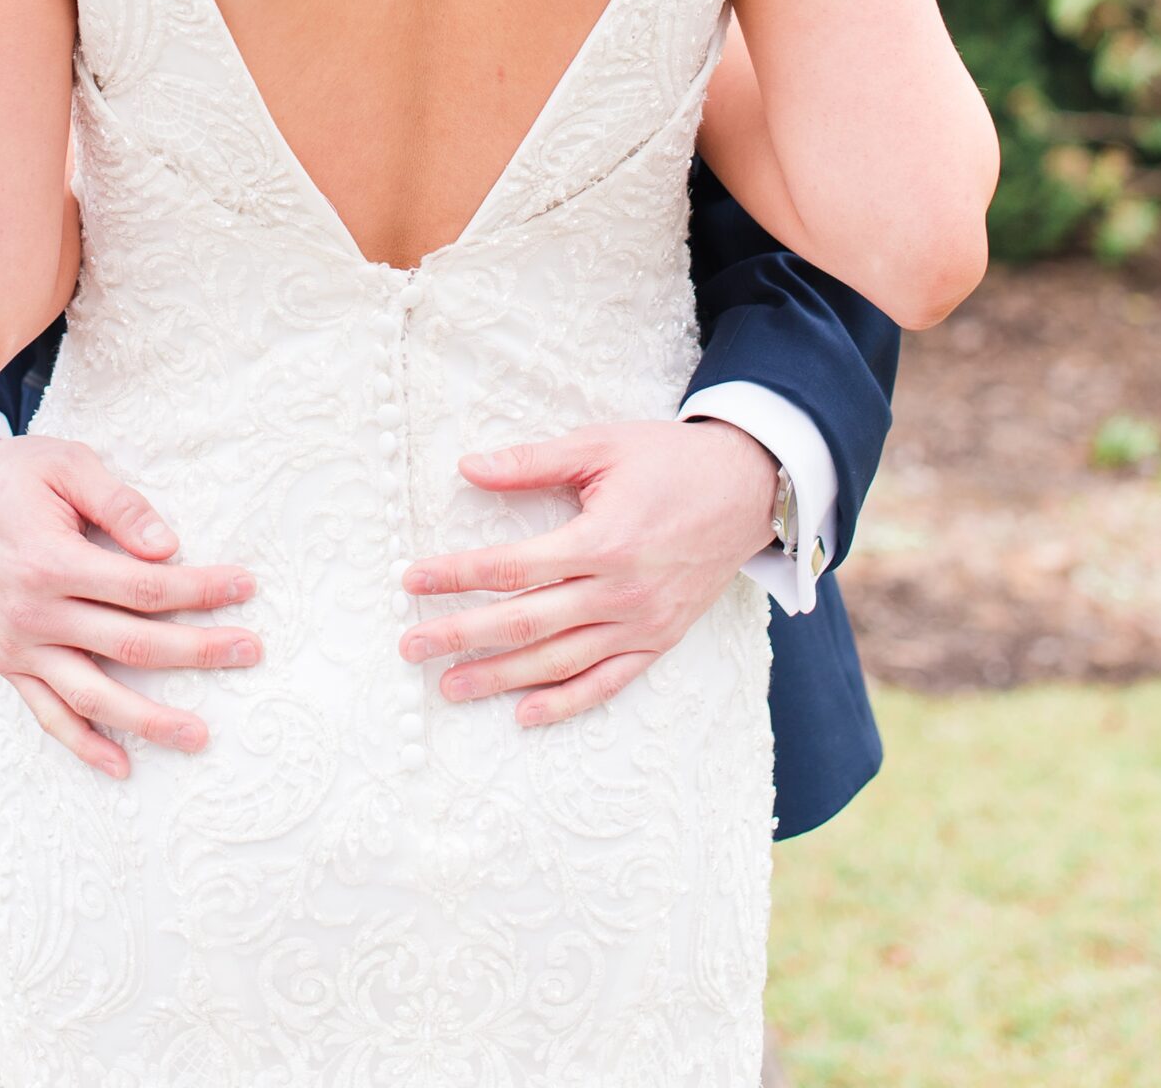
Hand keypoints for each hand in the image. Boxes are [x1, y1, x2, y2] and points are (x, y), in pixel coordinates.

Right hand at [0, 434, 261, 778]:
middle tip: (250, 652)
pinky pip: (48, 714)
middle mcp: (34, 613)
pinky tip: (122, 766)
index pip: (142, 587)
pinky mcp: (8, 664)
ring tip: (200, 734)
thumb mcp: (67, 464)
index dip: (198, 589)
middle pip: (130, 644)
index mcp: (51, 561)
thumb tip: (169, 547)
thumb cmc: (14, 476)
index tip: (245, 586)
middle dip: (197, 650)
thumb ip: (120, 504)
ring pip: (92, 695)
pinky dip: (83, 744)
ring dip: (149, 719)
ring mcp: (19, 646)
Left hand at [399, 417, 777, 724]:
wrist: (749, 488)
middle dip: (462, 636)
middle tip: (411, 647)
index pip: (513, 567)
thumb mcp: (601, 446)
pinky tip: (524, 714)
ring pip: (559, 662)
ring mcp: (642, 623)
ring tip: (450, 686)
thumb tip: (468, 466)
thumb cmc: (670, 461)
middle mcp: (620, 591)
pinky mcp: (659, 640)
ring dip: (500, 677)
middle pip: (526, 623)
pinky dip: (565, 703)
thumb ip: (533, 462)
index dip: (458, 575)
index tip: (414, 580)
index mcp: (603, 539)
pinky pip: (607, 682)